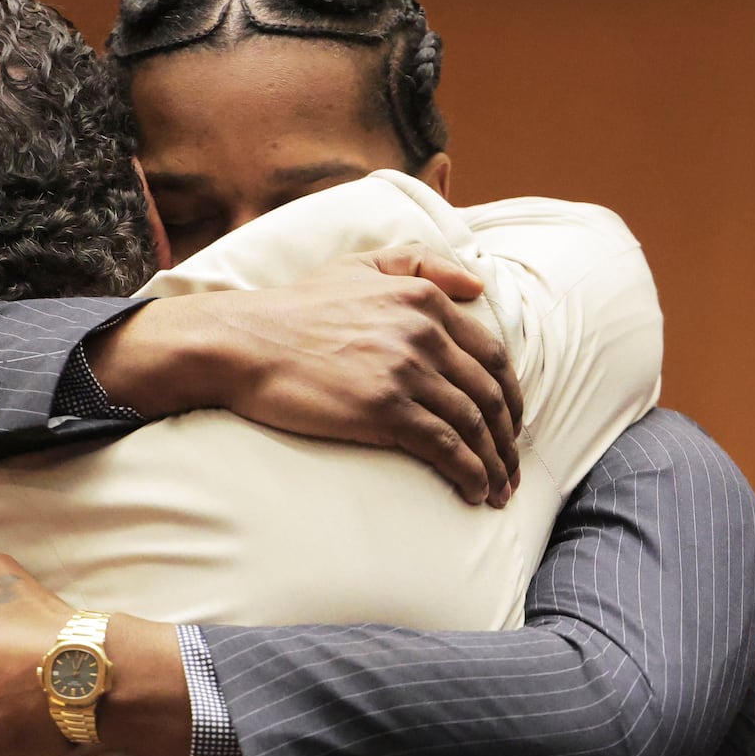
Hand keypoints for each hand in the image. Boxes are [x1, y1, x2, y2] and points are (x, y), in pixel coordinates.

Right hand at [90, 244, 522, 504]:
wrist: (243, 343)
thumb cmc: (294, 308)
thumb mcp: (357, 265)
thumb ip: (419, 263)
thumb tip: (478, 285)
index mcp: (423, 298)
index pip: (492, 354)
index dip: (510, 395)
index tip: (511, 424)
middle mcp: (423, 331)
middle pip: (490, 393)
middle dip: (509, 438)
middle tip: (512, 469)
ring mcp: (406, 371)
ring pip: (474, 424)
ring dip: (495, 464)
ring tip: (498, 491)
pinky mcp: (385, 409)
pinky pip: (446, 447)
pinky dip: (469, 473)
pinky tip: (473, 492)